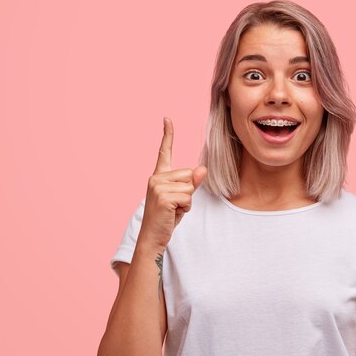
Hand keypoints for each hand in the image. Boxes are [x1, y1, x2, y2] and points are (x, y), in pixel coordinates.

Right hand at [139, 117, 206, 249]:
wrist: (153, 238)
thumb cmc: (168, 217)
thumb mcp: (182, 197)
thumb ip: (192, 182)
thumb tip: (202, 169)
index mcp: (159, 175)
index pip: (164, 151)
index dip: (167, 134)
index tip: (167, 118)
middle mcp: (156, 177)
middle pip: (189, 174)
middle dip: (188, 192)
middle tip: (175, 205)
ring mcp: (157, 186)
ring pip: (190, 187)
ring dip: (187, 201)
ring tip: (173, 210)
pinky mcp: (163, 196)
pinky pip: (188, 197)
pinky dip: (186, 207)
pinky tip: (173, 213)